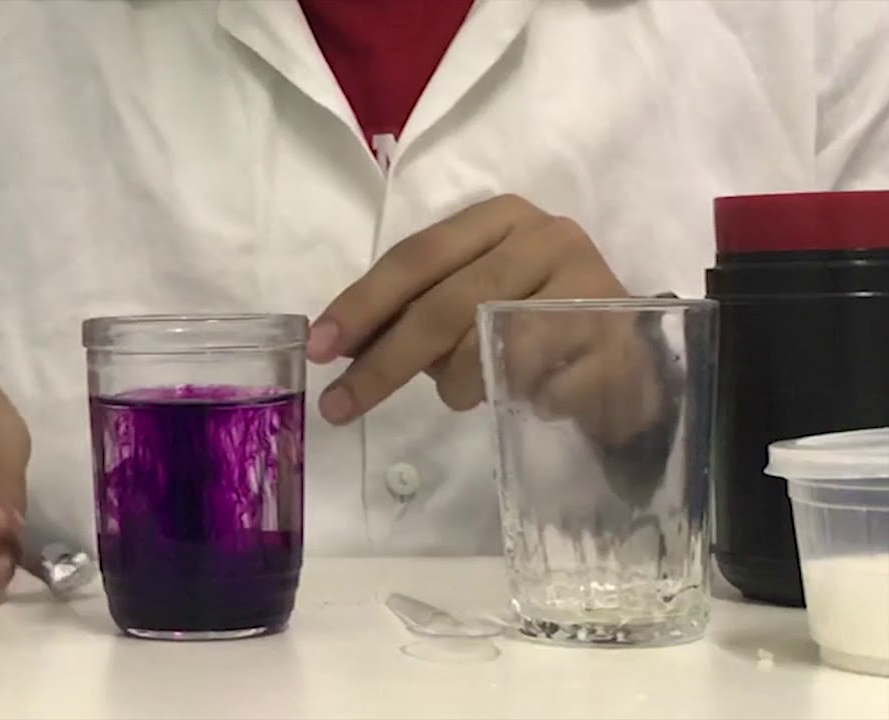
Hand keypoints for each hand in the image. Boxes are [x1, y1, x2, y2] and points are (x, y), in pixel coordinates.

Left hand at [306, 194, 663, 446]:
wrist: (625, 355)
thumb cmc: (530, 320)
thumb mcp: (467, 300)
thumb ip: (411, 311)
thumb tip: (339, 344)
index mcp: (499, 217)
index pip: (417, 256)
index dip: (363, 303)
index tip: (319, 348)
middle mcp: (546, 237)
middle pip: (446, 306)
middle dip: (386, 363)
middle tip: (340, 405)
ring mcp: (589, 285)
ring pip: (490, 351)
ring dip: (459, 387)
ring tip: (466, 393)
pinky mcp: (619, 339)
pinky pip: (540, 387)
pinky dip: (520, 401)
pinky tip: (528, 397)